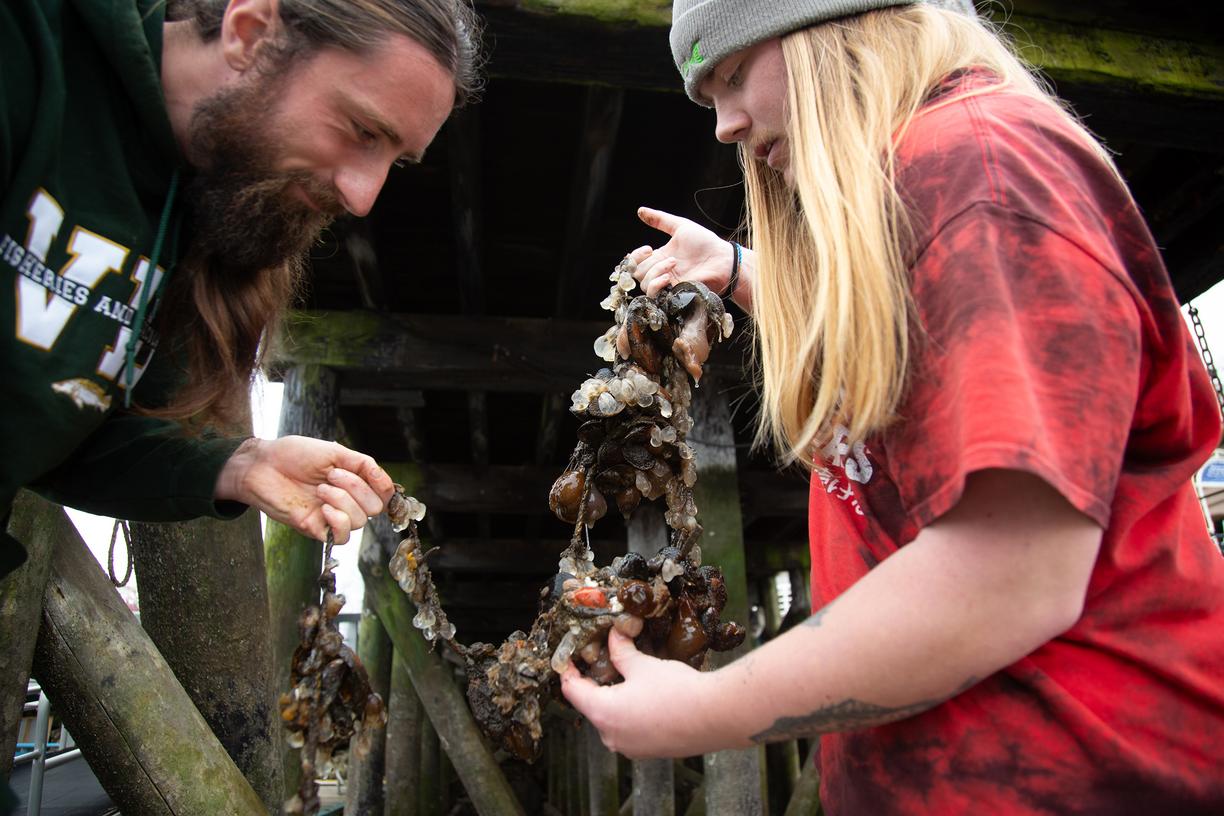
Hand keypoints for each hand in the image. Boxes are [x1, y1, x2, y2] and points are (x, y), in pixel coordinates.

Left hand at [215, 436, 396, 543]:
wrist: (261, 465)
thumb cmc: (293, 455)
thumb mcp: (334, 452)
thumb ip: (363, 465)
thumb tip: (386, 481)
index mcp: (352, 482)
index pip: (383, 494)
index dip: (384, 488)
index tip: (372, 475)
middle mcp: (345, 500)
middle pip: (374, 508)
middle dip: (357, 489)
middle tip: (332, 475)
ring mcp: (330, 516)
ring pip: (359, 521)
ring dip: (343, 500)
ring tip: (320, 488)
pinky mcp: (315, 528)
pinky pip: (341, 537)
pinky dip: (338, 522)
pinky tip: (324, 508)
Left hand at [560, 629, 721, 758]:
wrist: (715, 716)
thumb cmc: (677, 691)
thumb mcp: (643, 665)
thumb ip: (622, 651)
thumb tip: (613, 636)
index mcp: (603, 714)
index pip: (572, 691)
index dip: (568, 671)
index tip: (569, 658)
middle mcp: (611, 737)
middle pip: (591, 705)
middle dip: (595, 683)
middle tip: (602, 660)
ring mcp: (630, 748)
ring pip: (612, 718)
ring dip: (614, 698)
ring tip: (626, 675)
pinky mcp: (648, 751)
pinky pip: (630, 729)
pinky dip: (630, 712)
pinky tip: (646, 696)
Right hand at [632, 206, 739, 298]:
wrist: (722, 259)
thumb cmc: (705, 243)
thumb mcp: (680, 226)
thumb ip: (660, 220)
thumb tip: (640, 210)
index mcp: (660, 257)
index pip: (635, 262)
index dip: (635, 257)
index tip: (648, 249)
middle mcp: (661, 271)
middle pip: (637, 273)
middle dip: (648, 263)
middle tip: (670, 257)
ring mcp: (667, 284)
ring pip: (644, 285)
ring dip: (655, 272)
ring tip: (673, 264)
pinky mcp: (674, 293)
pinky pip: (654, 295)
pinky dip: (656, 285)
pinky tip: (668, 277)